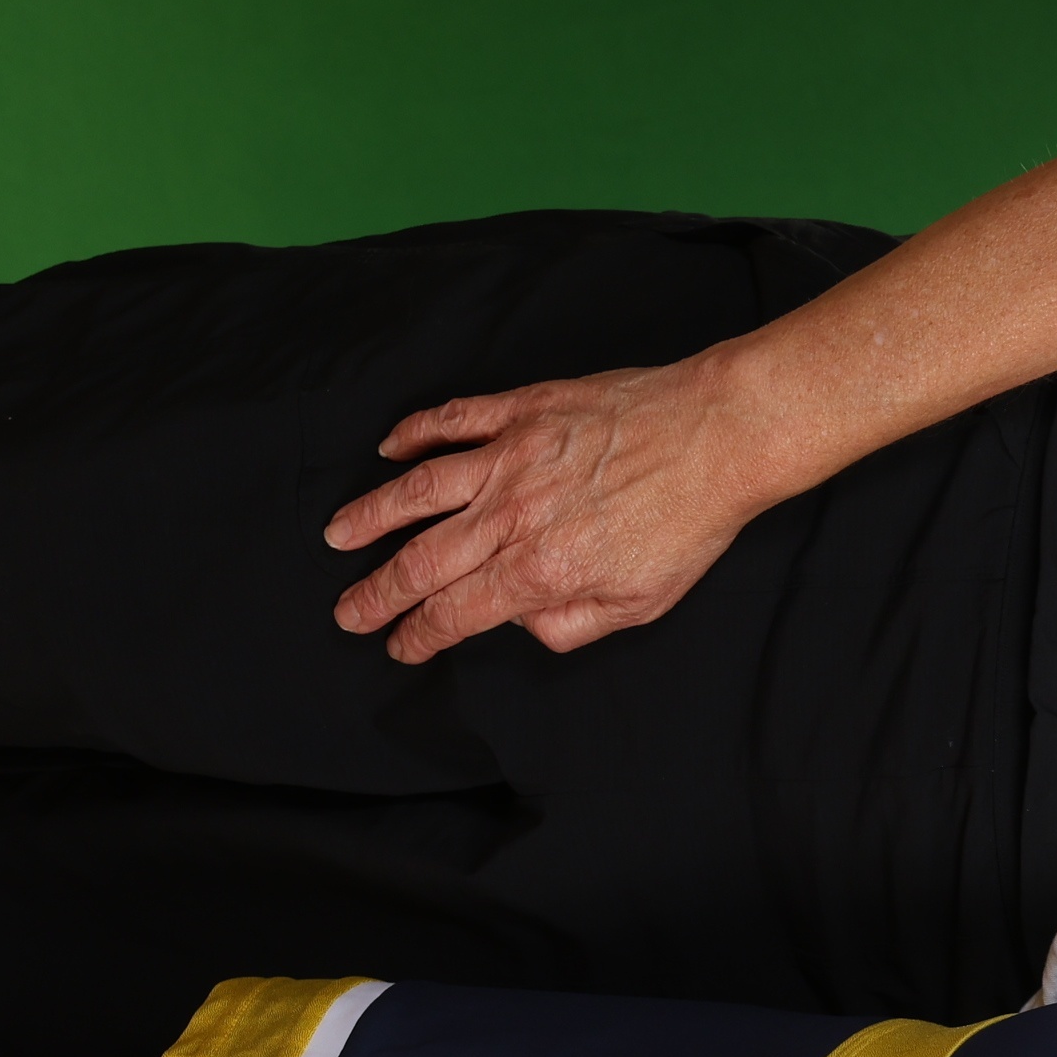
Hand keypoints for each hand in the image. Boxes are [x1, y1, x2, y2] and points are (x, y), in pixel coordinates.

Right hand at [325, 354, 770, 664]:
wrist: (717, 438)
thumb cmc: (689, 523)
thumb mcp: (641, 603)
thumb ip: (572, 624)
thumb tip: (522, 624)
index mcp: (540, 570)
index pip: (458, 613)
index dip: (419, 635)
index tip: (397, 646)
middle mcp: (512, 515)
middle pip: (424, 561)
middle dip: (377, 592)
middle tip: (347, 610)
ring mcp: (511, 457)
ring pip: (419, 489)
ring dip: (371, 516)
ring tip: (338, 535)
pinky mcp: (523, 410)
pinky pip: (452, 421)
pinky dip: (413, 434)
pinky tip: (388, 449)